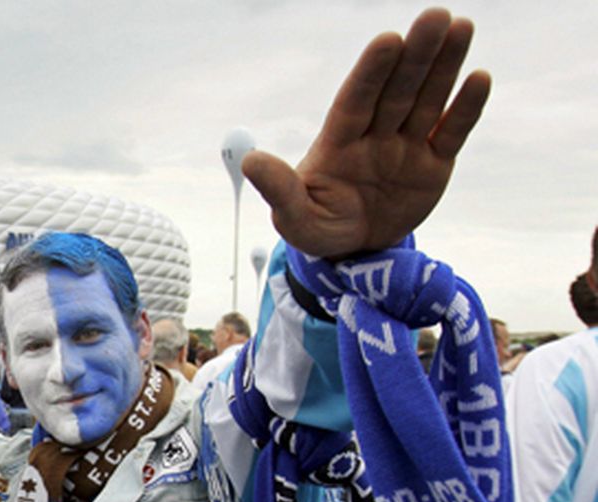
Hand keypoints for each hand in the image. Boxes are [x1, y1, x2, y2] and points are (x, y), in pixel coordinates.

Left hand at [243, 8, 490, 257]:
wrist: (352, 250)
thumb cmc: (316, 226)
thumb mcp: (293, 217)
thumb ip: (279, 189)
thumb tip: (250, 161)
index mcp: (338, 142)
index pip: (356, 100)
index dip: (372, 71)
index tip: (388, 39)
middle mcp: (374, 135)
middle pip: (397, 89)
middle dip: (416, 54)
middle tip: (436, 15)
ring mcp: (407, 146)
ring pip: (427, 100)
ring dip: (445, 66)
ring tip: (462, 27)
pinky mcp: (434, 165)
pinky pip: (451, 132)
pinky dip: (465, 108)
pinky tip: (479, 77)